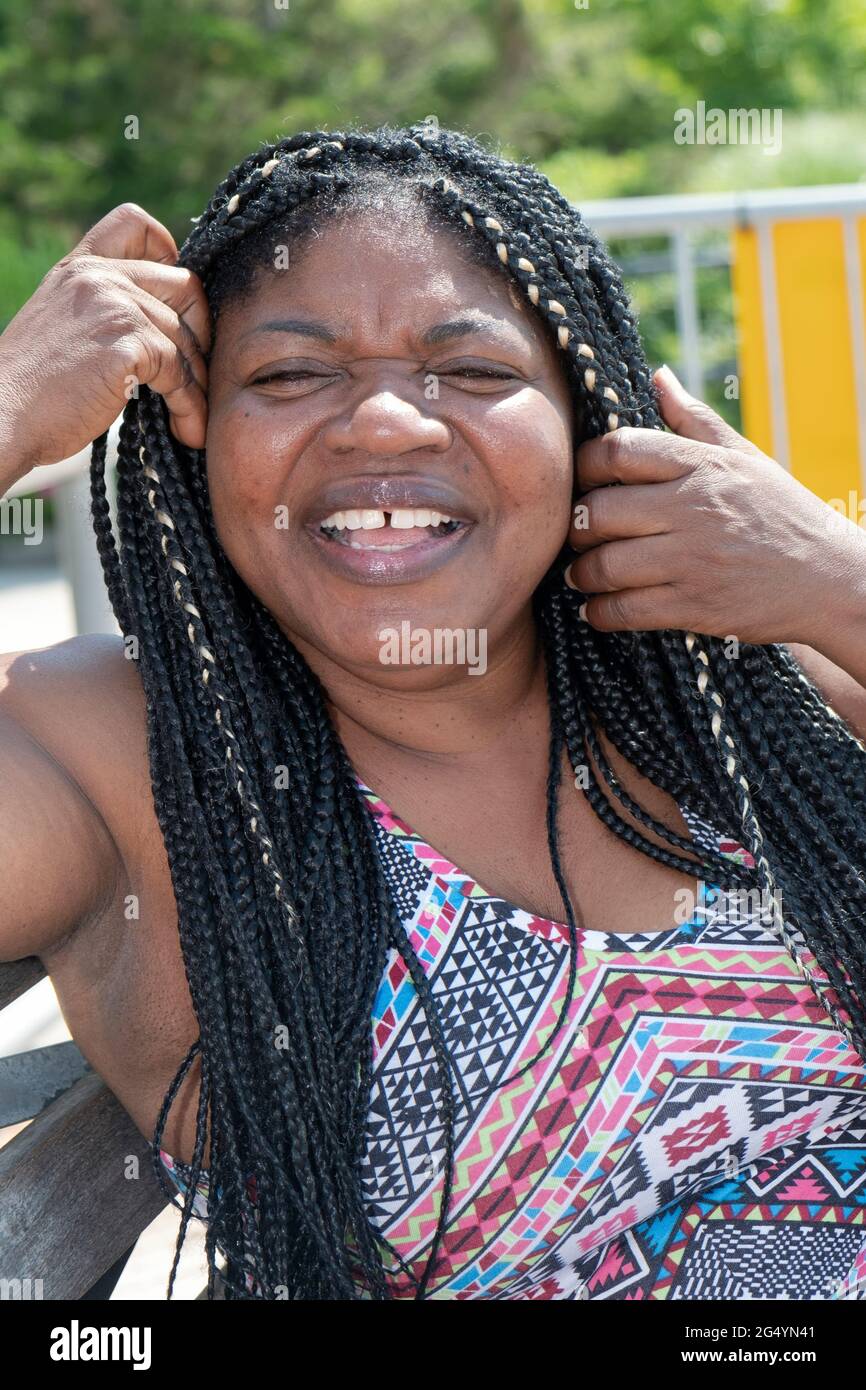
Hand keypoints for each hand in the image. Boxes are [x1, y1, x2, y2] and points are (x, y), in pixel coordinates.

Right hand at [0, 202, 209, 486]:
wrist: (1, 416)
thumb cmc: (32, 389)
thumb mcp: (62, 326)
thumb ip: (101, 310)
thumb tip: (157, 325)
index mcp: (79, 269)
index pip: (134, 223)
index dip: (169, 252)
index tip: (176, 296)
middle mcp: (98, 278)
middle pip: (183, 286)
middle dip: (200, 331)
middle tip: (195, 372)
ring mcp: (114, 305)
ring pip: (185, 337)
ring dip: (197, 383)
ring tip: (194, 417)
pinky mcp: (126, 343)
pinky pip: (180, 372)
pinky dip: (190, 405)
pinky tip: (186, 428)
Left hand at [565, 365, 865, 646]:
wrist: (829, 580)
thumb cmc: (782, 514)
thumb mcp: (744, 458)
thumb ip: (694, 420)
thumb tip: (656, 376)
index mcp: (702, 467)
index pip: (619, 450)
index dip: (585, 464)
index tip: (582, 479)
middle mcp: (693, 510)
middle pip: (600, 512)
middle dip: (576, 525)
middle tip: (575, 533)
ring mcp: (691, 560)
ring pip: (605, 565)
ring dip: (582, 573)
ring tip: (581, 573)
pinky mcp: (693, 607)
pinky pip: (624, 609)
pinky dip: (599, 612)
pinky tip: (597, 608)